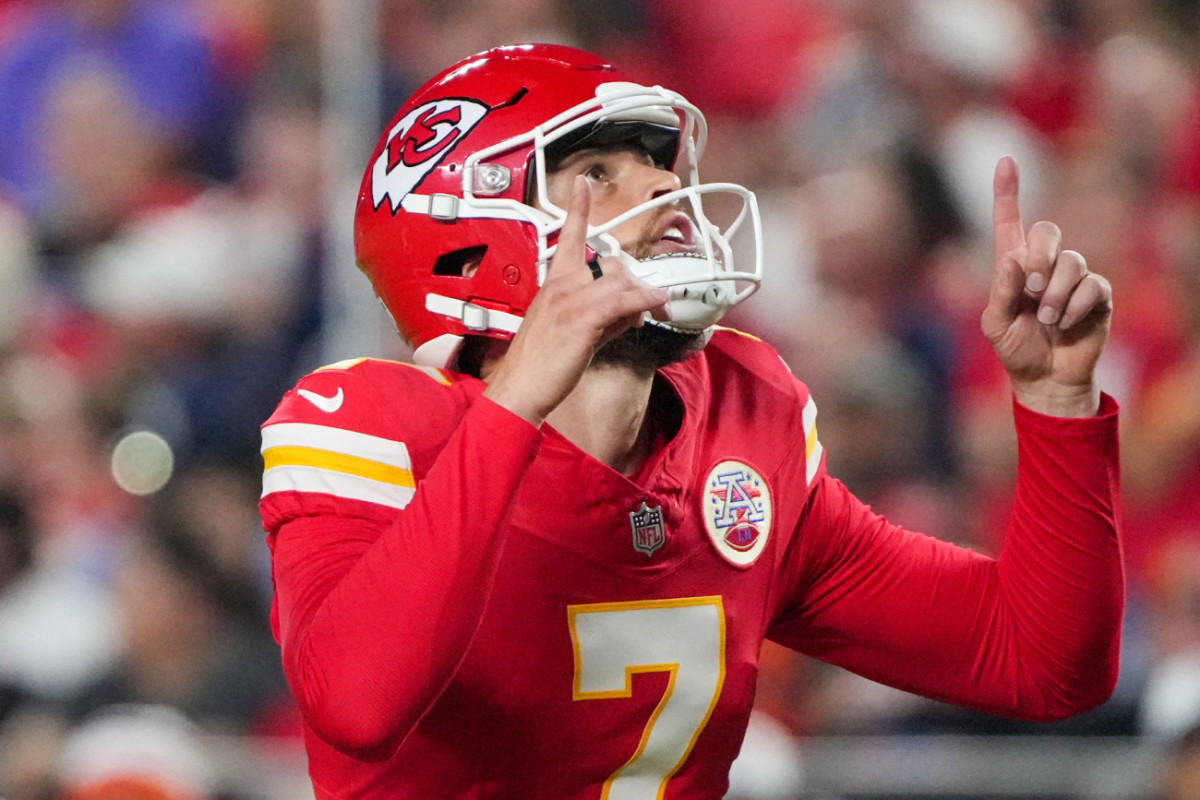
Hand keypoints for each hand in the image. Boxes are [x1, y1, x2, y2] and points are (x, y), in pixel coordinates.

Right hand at [482, 176, 670, 425]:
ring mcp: (572, 298)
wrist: (520, 385)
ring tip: (652, 312)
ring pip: (622, 282)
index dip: (578, 208)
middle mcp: (563, 284)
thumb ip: (602, 315)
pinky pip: (624, 300)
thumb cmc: (540, 363)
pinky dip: (646, 300)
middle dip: (634, 285)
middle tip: (642, 310)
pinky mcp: (584, 316)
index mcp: (555, 282)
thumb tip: (630, 312)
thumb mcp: (572, 330)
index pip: (569, 236)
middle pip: (612, 265)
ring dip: (644, 297)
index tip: (582, 185)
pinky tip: (658, 304)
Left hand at [980, 156, 1112, 416]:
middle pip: (1047, 231)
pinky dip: (1074, 307)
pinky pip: (1092, 285)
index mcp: (1013, 265)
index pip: (1009, 221)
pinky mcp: (1097, 293)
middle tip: (1030, 292)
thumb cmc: (1016, 349)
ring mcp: (1072, 277)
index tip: (1005, 160)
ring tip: (1046, 321)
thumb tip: (1013, 260)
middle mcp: (1044, 264)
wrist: (1045, 378)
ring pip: (1071, 262)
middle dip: (1039, 258)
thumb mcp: (995, 324)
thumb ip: (1000, 292)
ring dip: (1055, 295)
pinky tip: (1065, 325)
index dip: (1007, 191)